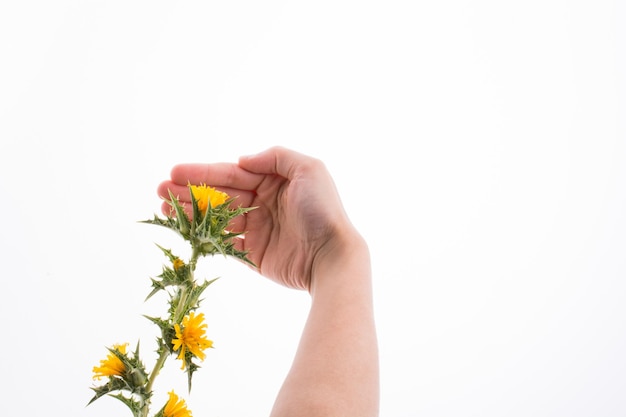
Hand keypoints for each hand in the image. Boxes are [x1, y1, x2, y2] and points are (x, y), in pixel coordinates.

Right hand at [157, 146, 356, 290]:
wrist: (331, 256)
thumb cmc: (322, 210)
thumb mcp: (308, 169)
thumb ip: (275, 157)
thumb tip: (243, 159)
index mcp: (274, 181)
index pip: (232, 174)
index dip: (203, 172)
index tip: (175, 172)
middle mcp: (264, 202)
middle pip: (220, 195)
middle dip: (190, 192)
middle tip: (160, 191)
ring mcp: (258, 228)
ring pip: (217, 218)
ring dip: (191, 213)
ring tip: (164, 210)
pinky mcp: (255, 254)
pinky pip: (225, 243)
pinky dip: (205, 236)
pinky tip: (185, 230)